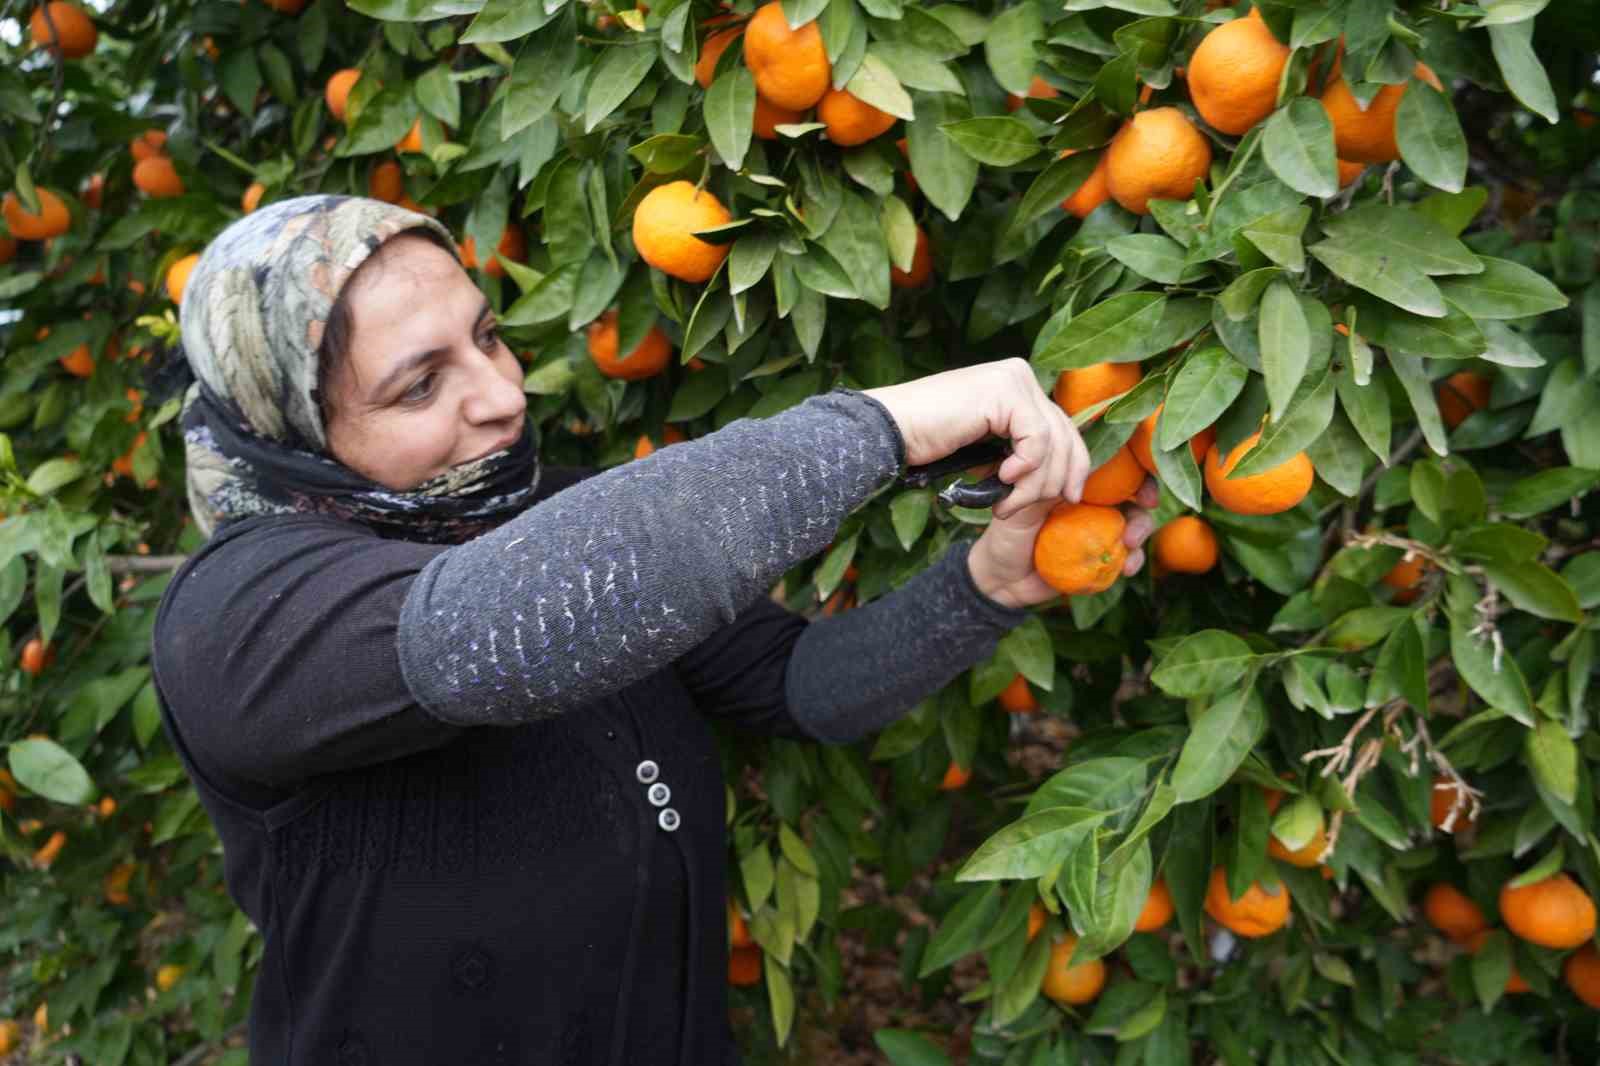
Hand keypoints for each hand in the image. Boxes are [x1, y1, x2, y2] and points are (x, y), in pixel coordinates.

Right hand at [863, 360, 1090, 519]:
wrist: (892, 430)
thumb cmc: (929, 442)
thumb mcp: (985, 447)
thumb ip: (1017, 449)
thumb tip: (1057, 477)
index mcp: (1017, 384)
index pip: (1063, 427)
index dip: (1074, 465)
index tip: (1070, 498)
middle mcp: (1020, 375)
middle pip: (1065, 434)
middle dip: (1054, 480)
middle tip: (1027, 507)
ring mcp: (1013, 379)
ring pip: (1053, 441)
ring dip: (1033, 483)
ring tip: (1006, 502)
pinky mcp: (1005, 391)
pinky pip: (1036, 438)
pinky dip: (1025, 465)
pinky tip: (1002, 476)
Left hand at [966, 479, 1161, 608]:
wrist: (1002, 578)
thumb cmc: (1007, 536)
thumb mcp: (1021, 509)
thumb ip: (1042, 488)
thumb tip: (1067, 474)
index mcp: (1073, 483)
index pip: (1110, 465)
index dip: (1132, 468)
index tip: (1138, 481)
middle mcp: (1091, 503)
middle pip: (1132, 490)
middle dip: (1146, 496)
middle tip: (1146, 508)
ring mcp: (1099, 530)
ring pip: (1135, 521)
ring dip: (1142, 529)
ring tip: (1129, 545)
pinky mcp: (1101, 557)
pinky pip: (1127, 556)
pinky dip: (1133, 561)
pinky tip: (1125, 570)